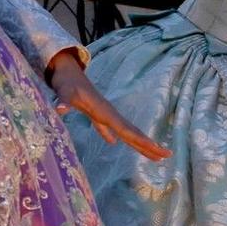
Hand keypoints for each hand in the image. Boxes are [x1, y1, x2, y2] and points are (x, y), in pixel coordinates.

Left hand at [48, 50, 169, 160]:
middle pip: (132, 132)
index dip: (142, 141)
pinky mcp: (94, 112)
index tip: (157, 150)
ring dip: (137, 143)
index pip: (127, 130)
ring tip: (151, 154)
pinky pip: (108, 128)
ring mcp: (103, 113)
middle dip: (149, 145)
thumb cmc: (66, 81)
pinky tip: (113, 143)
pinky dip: (113, 135)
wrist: (65, 69)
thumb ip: (64, 101)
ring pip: (124, 131)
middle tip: (166, 156)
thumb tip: (60, 108)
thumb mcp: (64, 92)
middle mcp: (108, 113)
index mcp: (104, 112)